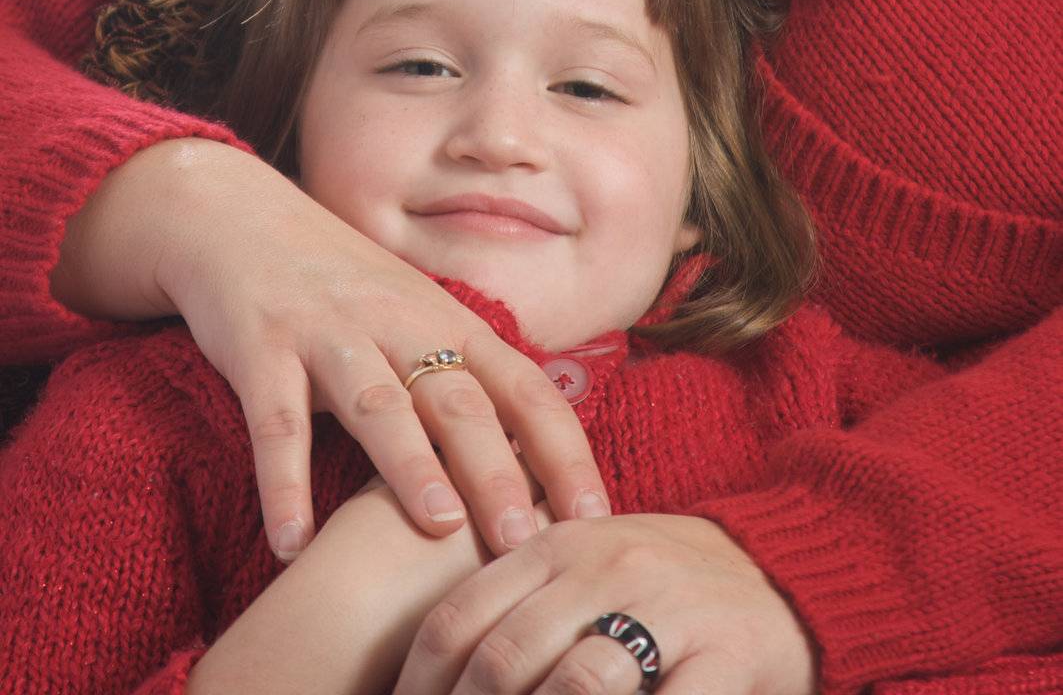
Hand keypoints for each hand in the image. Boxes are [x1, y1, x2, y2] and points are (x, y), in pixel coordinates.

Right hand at [135, 139, 609, 561]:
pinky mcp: (260, 346)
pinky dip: (283, 483)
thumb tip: (535, 465)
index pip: (523, 388)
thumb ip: (461, 378)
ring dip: (409, 465)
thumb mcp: (412, 317)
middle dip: (498, 470)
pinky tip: (291, 544)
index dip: (564, 450)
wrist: (237, 215)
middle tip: (526, 541)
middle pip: (459, 400)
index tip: (595, 516)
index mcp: (445, 321)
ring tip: (437, 528)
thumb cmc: (338, 284)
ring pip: (379, 403)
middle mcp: (397, 322)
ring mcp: (328, 332)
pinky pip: (276, 421)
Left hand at [394, 511, 818, 694]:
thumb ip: (521, 601)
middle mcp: (605, 566)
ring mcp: (667, 608)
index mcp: (558, 544)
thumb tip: (439, 668)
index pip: (461, 615)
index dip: (419, 685)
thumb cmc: (661, 581)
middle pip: (507, 658)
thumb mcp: (585, 566)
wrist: (780, 569)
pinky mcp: (724, 655)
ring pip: (578, 685)